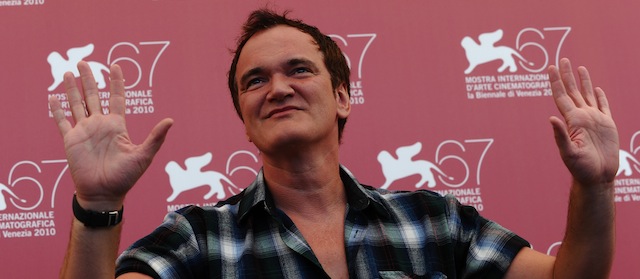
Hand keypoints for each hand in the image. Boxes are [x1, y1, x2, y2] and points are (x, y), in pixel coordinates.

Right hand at [49, 61, 172, 209]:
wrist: (104, 194)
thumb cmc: (125, 177)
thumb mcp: (144, 155)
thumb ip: (156, 137)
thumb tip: (171, 120)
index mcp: (117, 126)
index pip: (117, 98)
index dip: (116, 82)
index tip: (114, 65)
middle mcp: (100, 125)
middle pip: (93, 96)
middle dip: (89, 79)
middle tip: (83, 62)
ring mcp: (84, 131)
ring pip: (76, 104)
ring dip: (71, 89)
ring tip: (67, 72)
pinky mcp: (71, 140)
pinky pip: (62, 121)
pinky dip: (57, 109)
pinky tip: (52, 96)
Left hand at [548, 58, 618, 187]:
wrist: (598, 177)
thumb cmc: (581, 168)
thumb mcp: (568, 153)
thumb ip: (560, 136)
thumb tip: (551, 118)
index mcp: (572, 121)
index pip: (561, 96)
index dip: (555, 82)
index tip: (550, 67)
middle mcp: (581, 117)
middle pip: (572, 91)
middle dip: (567, 75)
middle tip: (562, 59)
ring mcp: (594, 120)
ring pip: (587, 95)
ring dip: (582, 81)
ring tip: (578, 67)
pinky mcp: (607, 125)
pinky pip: (603, 106)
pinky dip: (599, 96)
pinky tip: (595, 88)